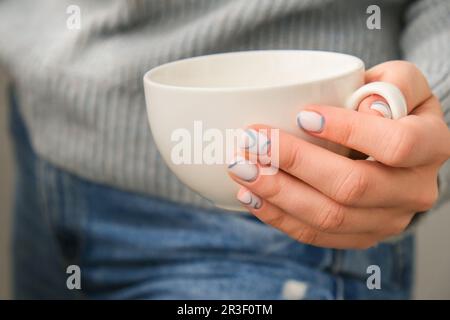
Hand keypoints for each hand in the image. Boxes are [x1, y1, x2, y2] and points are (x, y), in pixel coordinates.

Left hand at [228, 61, 449, 248]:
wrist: (394, 146)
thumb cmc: (389, 106)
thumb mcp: (400, 81)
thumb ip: (392, 84)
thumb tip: (367, 108)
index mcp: (431, 147)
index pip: (395, 144)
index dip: (347, 130)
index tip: (302, 115)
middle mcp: (414, 190)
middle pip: (352, 187)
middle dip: (294, 163)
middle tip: (252, 142)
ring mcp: (387, 220)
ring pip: (328, 218)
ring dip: (277, 193)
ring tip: (241, 170)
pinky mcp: (360, 236)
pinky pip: (317, 235)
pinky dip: (279, 216)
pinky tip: (251, 197)